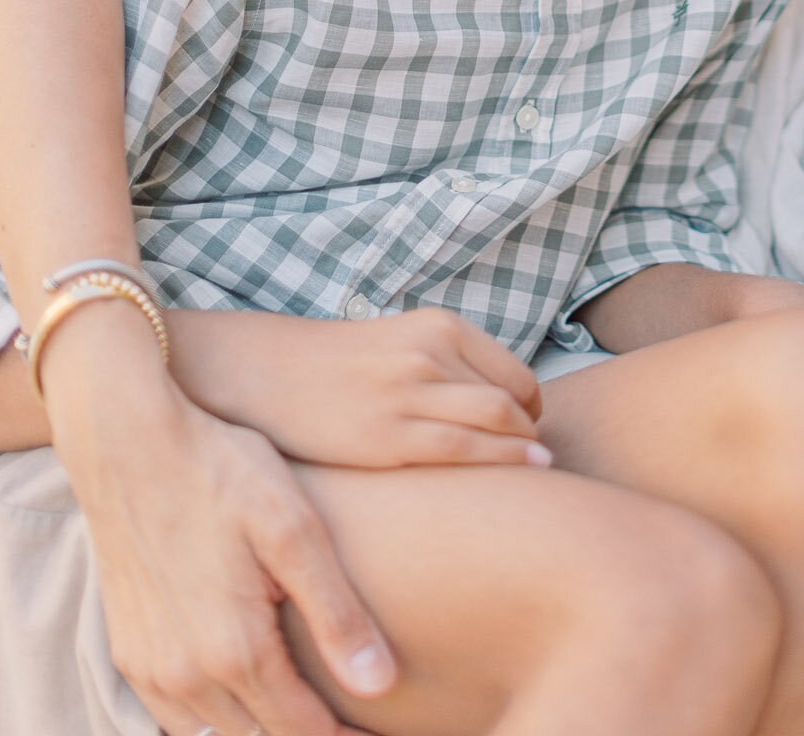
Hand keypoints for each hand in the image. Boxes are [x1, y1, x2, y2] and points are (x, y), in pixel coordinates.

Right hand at [46, 318, 394, 735]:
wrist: (127, 443)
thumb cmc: (221, 471)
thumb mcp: (294, 529)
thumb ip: (337, 613)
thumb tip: (380, 686)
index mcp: (234, 650)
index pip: (303, 730)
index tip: (379, 732)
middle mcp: (186, 676)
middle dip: (307, 735)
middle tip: (349, 722)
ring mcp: (150, 670)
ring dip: (261, 730)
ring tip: (304, 711)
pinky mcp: (128, 653)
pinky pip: (174, 718)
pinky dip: (214, 720)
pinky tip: (244, 697)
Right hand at [173, 304, 549, 470]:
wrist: (271, 373)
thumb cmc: (341, 367)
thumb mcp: (403, 343)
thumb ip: (448, 365)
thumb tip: (499, 405)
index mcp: (440, 327)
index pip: (515, 374)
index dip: (531, 409)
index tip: (528, 432)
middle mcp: (431, 352)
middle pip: (515, 400)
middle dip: (532, 434)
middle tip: (532, 458)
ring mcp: (411, 393)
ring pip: (498, 422)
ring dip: (523, 450)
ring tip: (530, 473)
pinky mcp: (390, 434)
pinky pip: (464, 449)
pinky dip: (502, 462)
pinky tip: (518, 475)